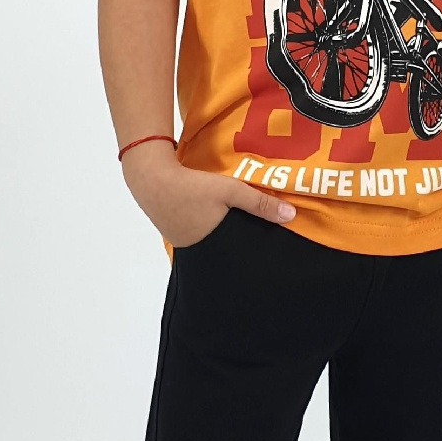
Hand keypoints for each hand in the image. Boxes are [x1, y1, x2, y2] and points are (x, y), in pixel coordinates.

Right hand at [120, 141, 296, 247]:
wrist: (150, 179)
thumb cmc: (191, 187)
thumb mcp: (231, 191)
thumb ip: (260, 203)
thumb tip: (291, 216)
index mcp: (215, 247)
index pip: (242, 260)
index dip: (254, 258)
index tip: (269, 258)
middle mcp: (200, 251)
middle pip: (229, 254)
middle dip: (243, 249)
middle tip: (259, 245)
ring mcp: (185, 243)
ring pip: (215, 244)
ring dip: (227, 237)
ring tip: (242, 232)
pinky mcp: (177, 231)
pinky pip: (201, 234)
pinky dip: (211, 228)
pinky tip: (217, 219)